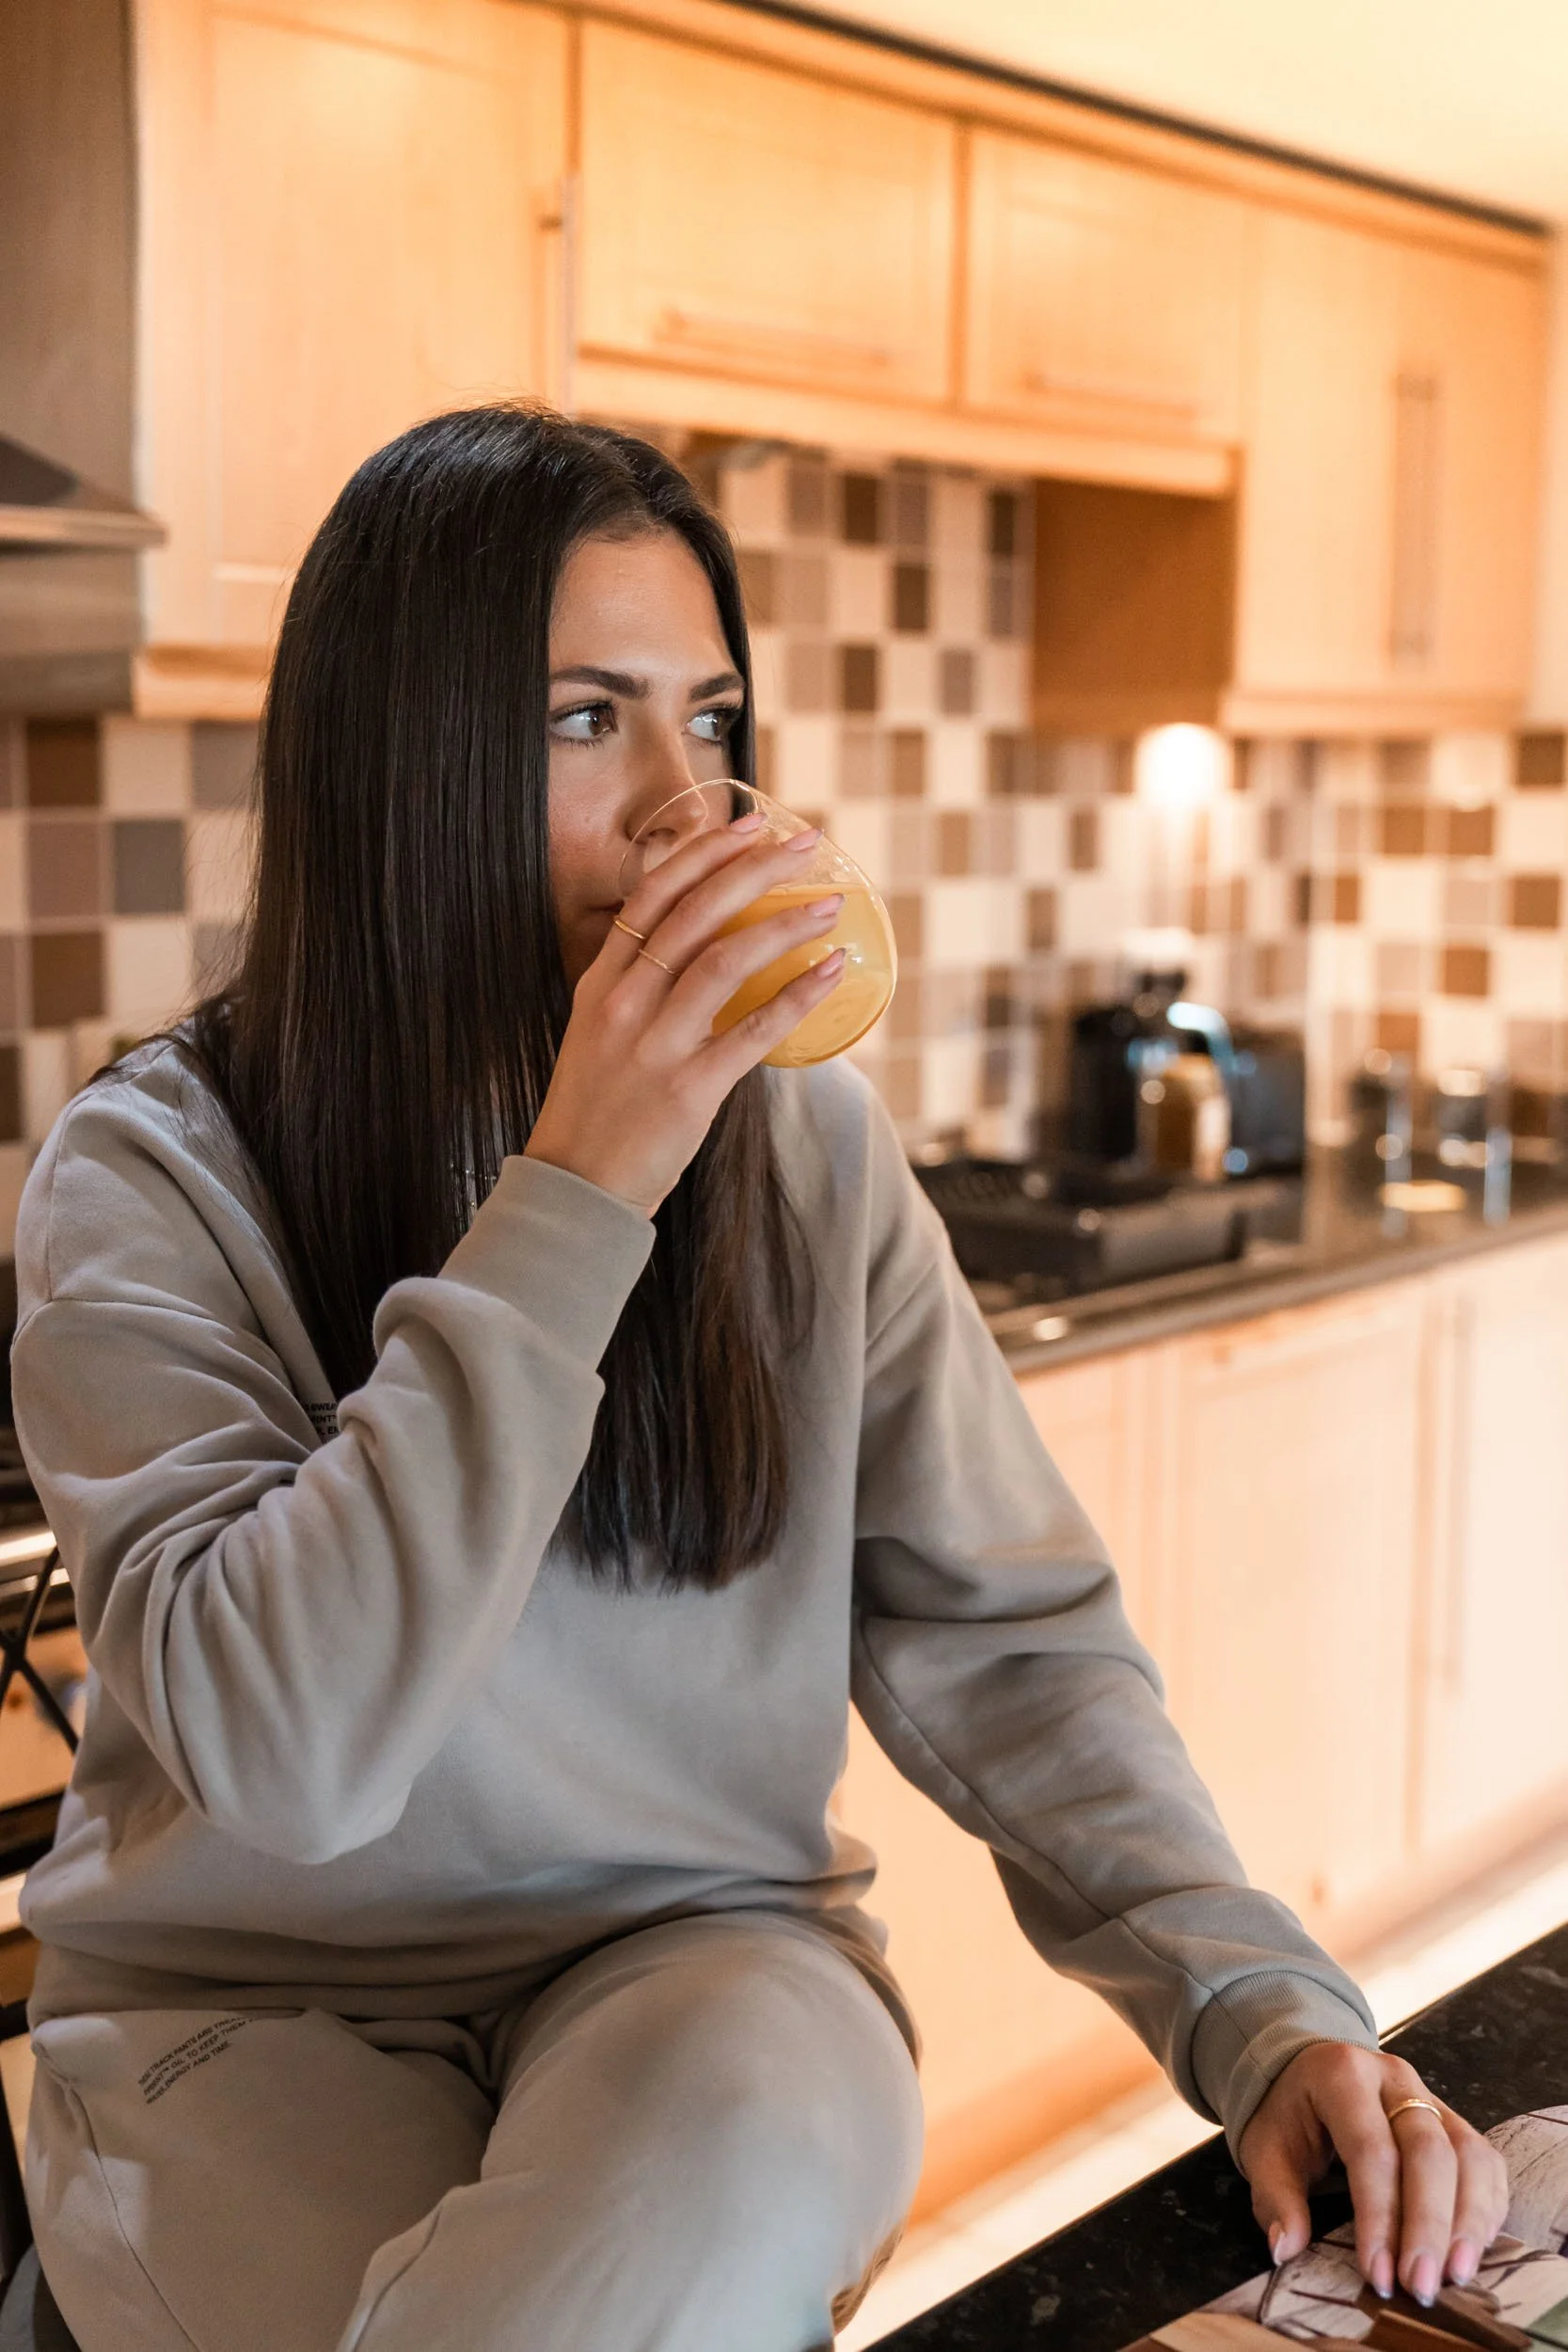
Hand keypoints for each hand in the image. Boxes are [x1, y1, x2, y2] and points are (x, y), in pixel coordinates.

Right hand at [525, 815, 845, 1212]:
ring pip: (725, 960)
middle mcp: (625, 1003)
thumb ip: (639, 989)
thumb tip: (703, 950)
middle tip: (805, 843)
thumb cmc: (596, 1110)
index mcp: (601, 983)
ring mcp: (656, 1045)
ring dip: (783, 924)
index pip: (653, 896)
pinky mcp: (690, 1088)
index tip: (748, 825)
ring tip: (828, 904)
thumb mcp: (599, 1033)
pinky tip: (829, 973)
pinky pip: (754, 1031)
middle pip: (695, 913)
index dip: (704, 854)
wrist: (575, 1186)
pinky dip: (796, 996)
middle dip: (755, 869)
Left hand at [1239, 2043, 1507, 2305]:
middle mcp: (1394, 2078)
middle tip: (1422, 2286)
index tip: (1380, 2276)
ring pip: (1469, 2154)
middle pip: (1429, 2151)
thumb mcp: (1265, 2149)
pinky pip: (1487, 2161)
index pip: (1371, 2150)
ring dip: (1468, 2221)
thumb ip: (1275, 2198)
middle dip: (1429, 2226)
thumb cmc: (1289, 2115)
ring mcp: (1431, 2095)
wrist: (1308, 2071)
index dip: (1380, 2217)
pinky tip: (1473, 2249)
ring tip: (1457, 2275)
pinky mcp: (1455, 2119)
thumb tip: (1286, 2249)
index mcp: (1342, 2076)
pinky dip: (1487, 2207)